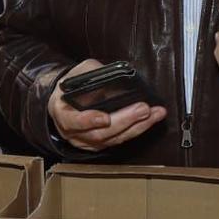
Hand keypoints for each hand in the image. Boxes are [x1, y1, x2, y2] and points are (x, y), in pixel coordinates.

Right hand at [49, 59, 166, 150]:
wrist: (65, 101)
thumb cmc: (72, 86)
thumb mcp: (78, 73)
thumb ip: (93, 74)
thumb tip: (116, 78)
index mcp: (63, 113)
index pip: (73, 121)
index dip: (88, 121)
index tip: (104, 118)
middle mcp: (74, 132)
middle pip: (100, 134)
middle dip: (125, 121)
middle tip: (143, 109)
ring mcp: (87, 141)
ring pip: (113, 139)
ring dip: (138, 126)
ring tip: (155, 113)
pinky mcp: (100, 145)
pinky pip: (119, 140)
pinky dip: (136, 130)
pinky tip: (150, 120)